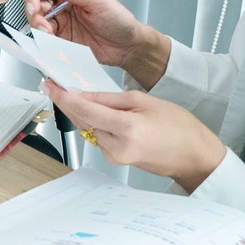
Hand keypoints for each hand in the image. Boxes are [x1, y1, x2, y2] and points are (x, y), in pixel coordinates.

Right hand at [26, 0, 147, 68]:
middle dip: (34, 15)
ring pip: (38, 22)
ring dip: (39, 29)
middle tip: (42, 25)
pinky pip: (46, 39)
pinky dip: (45, 41)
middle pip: (36, 5)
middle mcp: (62, 5)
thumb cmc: (119, 20)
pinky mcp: (62, 39)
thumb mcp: (97, 0)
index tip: (35, 7)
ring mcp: (61, 23)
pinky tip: (52, 44)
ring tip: (49, 36)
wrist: (127, 46)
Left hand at [43, 83, 226, 189]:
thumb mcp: (144, 101)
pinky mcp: (116, 160)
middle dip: (68, 102)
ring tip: (81, 95)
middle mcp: (117, 147)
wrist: (194, 156)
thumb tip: (84, 95)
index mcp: (127, 129)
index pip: (85, 111)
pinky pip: (98, 136)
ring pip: (88, 128)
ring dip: (82, 112)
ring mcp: (116, 157)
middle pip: (82, 120)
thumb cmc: (179, 127)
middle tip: (55, 85)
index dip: (64, 96)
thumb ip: (110, 99)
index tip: (50, 85)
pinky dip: (94, 123)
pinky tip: (99, 113)